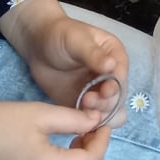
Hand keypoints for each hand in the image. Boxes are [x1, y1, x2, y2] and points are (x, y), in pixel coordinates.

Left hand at [1, 0, 129, 119]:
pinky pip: (94, 119)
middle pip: (118, 96)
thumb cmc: (60, 35)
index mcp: (114, 55)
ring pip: (110, 111)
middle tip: (87, 100)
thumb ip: (93, 54)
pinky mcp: (85, 105)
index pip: (121, 74)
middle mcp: (110, 75)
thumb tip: (112, 65)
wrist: (38, 46)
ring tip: (82, 108)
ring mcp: (98, 91)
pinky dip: (91, 124)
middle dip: (106, 102)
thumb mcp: (76, 40)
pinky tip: (80, 122)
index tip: (105, 91)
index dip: (116, 85)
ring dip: (101, 115)